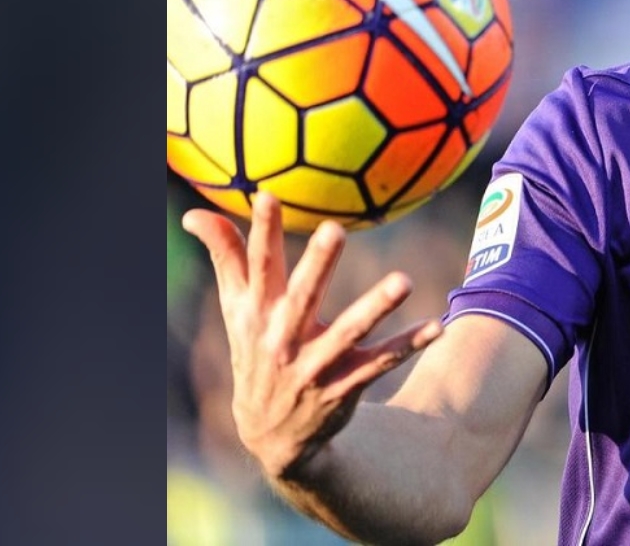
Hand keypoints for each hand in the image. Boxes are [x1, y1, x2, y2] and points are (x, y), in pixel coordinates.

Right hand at [182, 192, 443, 479]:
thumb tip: (193, 212)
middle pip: (302, 296)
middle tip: (336, 228)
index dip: (261, 232)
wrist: (269, 434)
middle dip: (317, 264)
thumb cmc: (257, 350)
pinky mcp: (342, 387)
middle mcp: (282, 339)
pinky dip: (407, 345)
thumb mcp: (236, 309)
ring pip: (347, 333)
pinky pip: (379, 364)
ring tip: (404, 281)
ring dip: (375, 307)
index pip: (258, 266)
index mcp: (258, 313)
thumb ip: (226, 258)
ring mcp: (313, 366)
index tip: (268, 196)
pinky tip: (436, 326)